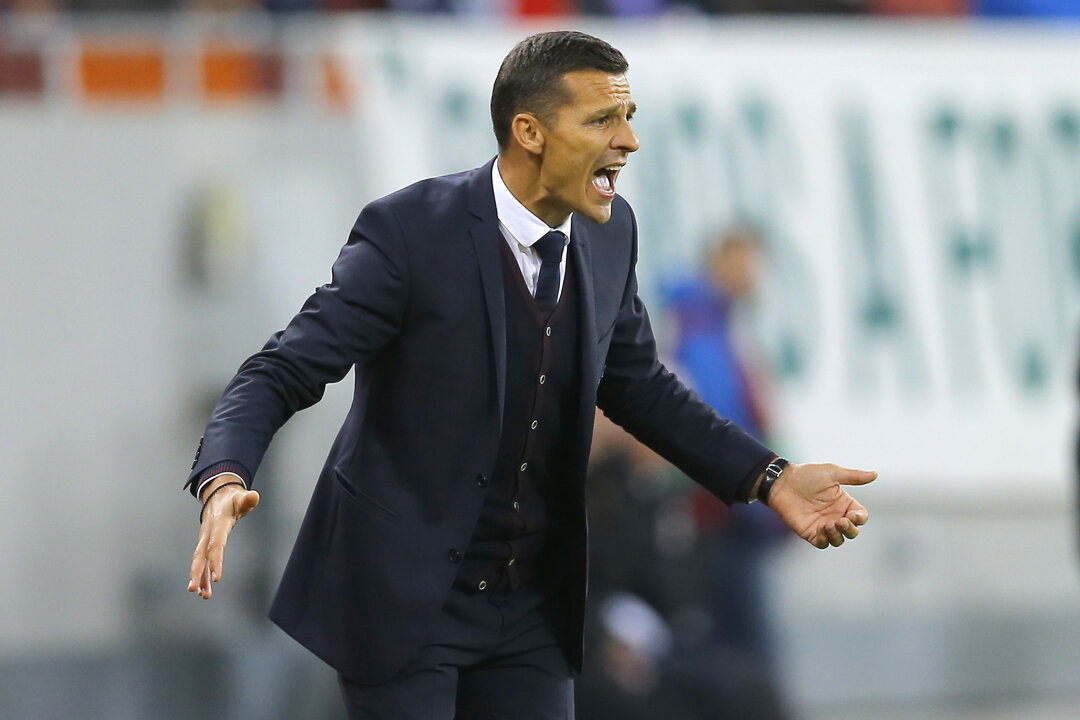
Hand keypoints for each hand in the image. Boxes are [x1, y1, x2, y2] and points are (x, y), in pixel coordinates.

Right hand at [188, 479, 259, 598]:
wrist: (217, 496)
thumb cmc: (232, 499)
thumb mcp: (241, 497)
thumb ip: (247, 499)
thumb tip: (253, 496)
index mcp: (217, 524)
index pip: (216, 545)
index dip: (215, 560)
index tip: (217, 577)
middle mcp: (208, 534)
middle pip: (201, 556)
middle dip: (198, 573)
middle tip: (195, 590)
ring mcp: (205, 540)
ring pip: (199, 561)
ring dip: (200, 578)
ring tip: (203, 595)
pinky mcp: (205, 545)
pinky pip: (202, 562)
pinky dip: (203, 575)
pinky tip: (204, 590)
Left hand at [767, 462, 875, 548]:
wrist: (782, 482)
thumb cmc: (807, 475)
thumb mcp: (832, 473)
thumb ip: (854, 476)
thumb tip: (875, 474)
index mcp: (844, 503)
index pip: (860, 517)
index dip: (860, 518)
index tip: (854, 515)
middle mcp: (835, 515)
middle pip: (852, 531)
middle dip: (851, 530)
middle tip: (842, 521)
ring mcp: (823, 525)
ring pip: (838, 540)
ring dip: (837, 535)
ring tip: (829, 524)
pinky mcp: (810, 532)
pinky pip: (822, 543)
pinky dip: (825, 540)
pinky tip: (821, 529)